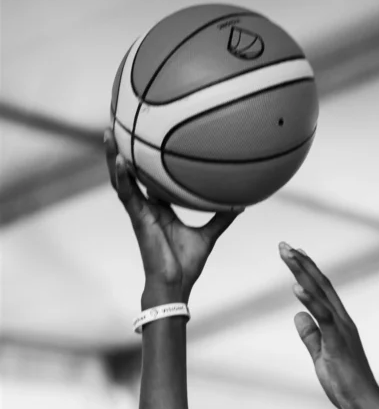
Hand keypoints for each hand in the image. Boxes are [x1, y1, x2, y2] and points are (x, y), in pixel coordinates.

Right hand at [104, 129, 240, 306]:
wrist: (175, 283)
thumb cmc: (187, 264)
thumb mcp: (208, 235)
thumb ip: (221, 218)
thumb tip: (241, 204)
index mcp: (160, 208)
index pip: (151, 178)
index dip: (146, 160)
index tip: (146, 137)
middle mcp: (147, 206)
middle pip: (131, 173)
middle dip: (123, 151)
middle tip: (118, 125)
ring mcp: (139, 211)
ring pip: (121, 179)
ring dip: (113, 157)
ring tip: (107, 133)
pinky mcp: (137, 219)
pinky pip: (126, 194)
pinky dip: (122, 176)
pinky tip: (120, 159)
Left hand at [279, 244, 378, 408]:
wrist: (365, 405)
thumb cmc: (346, 384)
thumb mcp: (321, 356)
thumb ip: (310, 335)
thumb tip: (298, 315)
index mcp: (339, 324)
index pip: (321, 290)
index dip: (306, 270)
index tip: (293, 253)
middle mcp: (343, 321)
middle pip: (320, 285)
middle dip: (301, 263)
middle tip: (283, 244)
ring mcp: (342, 330)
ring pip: (321, 294)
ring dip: (303, 272)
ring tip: (287, 254)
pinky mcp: (338, 343)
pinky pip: (324, 318)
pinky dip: (310, 300)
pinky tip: (296, 286)